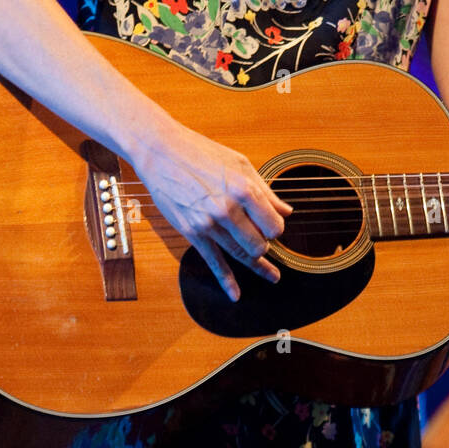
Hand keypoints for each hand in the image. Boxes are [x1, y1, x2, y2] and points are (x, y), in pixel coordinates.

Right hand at [131, 122, 291, 301]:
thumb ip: (265, 191)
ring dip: (257, 264)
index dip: (276, 229)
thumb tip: (286, 211)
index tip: (273, 226)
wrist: (162, 152)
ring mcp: (209, 224)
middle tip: (264, 239)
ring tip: (271, 275)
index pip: (274, 225)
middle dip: (265, 245)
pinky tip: (235, 294)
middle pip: (260, 244)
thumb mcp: (240, 164)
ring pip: (241, 254)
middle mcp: (228, 209)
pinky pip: (214, 262)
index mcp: (244, 189)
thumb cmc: (202, 153)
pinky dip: (227, 281)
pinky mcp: (193, 232)